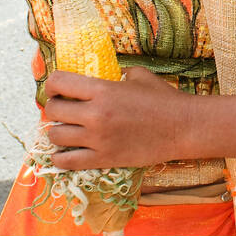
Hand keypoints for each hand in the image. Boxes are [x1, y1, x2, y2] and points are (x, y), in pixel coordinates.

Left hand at [42, 67, 189, 169]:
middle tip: (63, 109)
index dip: (52, 84)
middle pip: (53, 110)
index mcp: (103, 90)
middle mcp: (95, 114)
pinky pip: (66, 162)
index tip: (57, 88)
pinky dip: (60, 158)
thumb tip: (102, 75)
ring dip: (57, 132)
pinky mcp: (103, 159)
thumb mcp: (139, 76)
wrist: (183, 127)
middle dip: (54, 107)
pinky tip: (65, 152)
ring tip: (66, 130)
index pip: (59, 82)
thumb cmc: (164, 99)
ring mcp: (98, 139)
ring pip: (55, 136)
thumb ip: (116, 74)